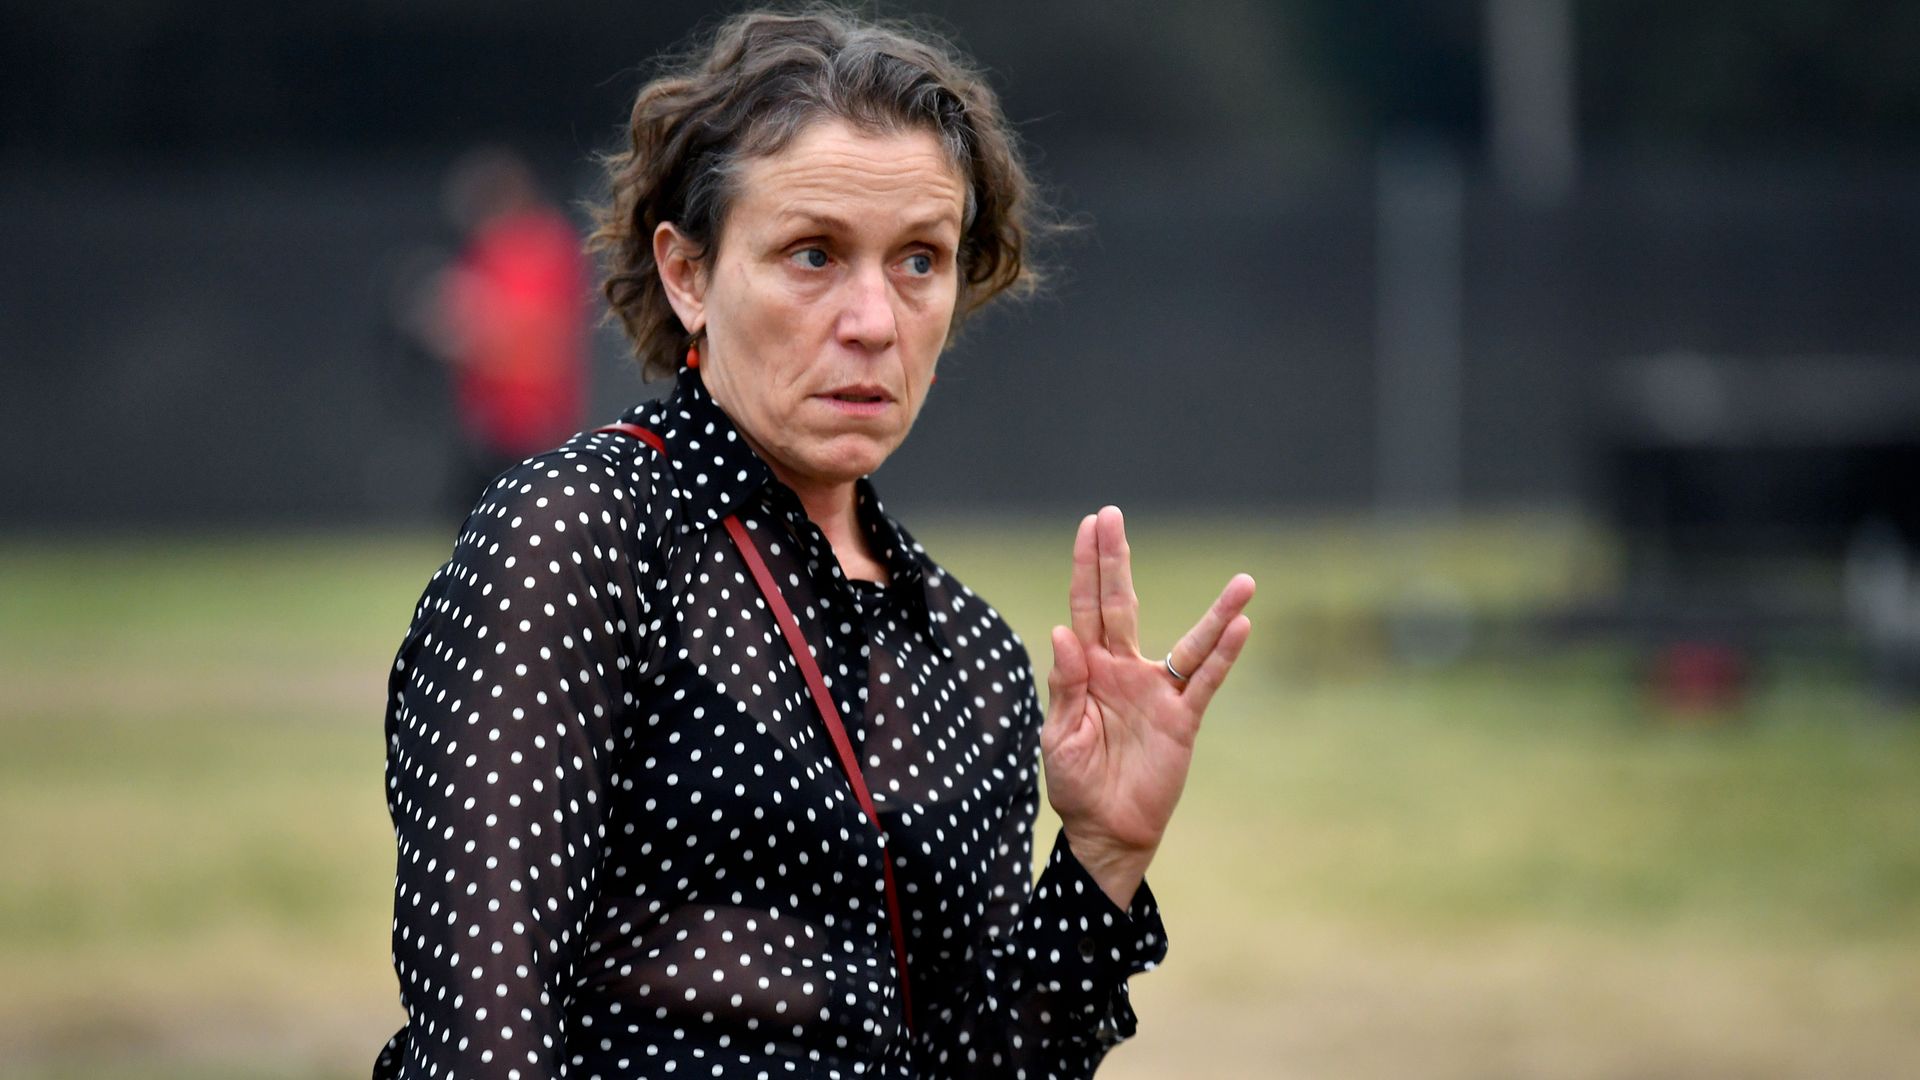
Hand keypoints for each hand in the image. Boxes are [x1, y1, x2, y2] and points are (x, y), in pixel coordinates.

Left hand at [1041, 506, 1255, 907]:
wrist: (1105, 832)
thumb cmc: (1077, 784)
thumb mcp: (1058, 736)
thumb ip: (1064, 685)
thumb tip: (1062, 632)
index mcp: (1087, 669)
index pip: (1084, 607)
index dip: (1086, 566)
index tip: (1090, 524)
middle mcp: (1123, 669)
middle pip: (1121, 604)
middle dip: (1117, 560)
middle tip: (1114, 514)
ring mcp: (1156, 691)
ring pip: (1190, 642)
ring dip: (1217, 611)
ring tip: (1245, 581)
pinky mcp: (1182, 720)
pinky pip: (1206, 682)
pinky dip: (1224, 655)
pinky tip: (1241, 626)